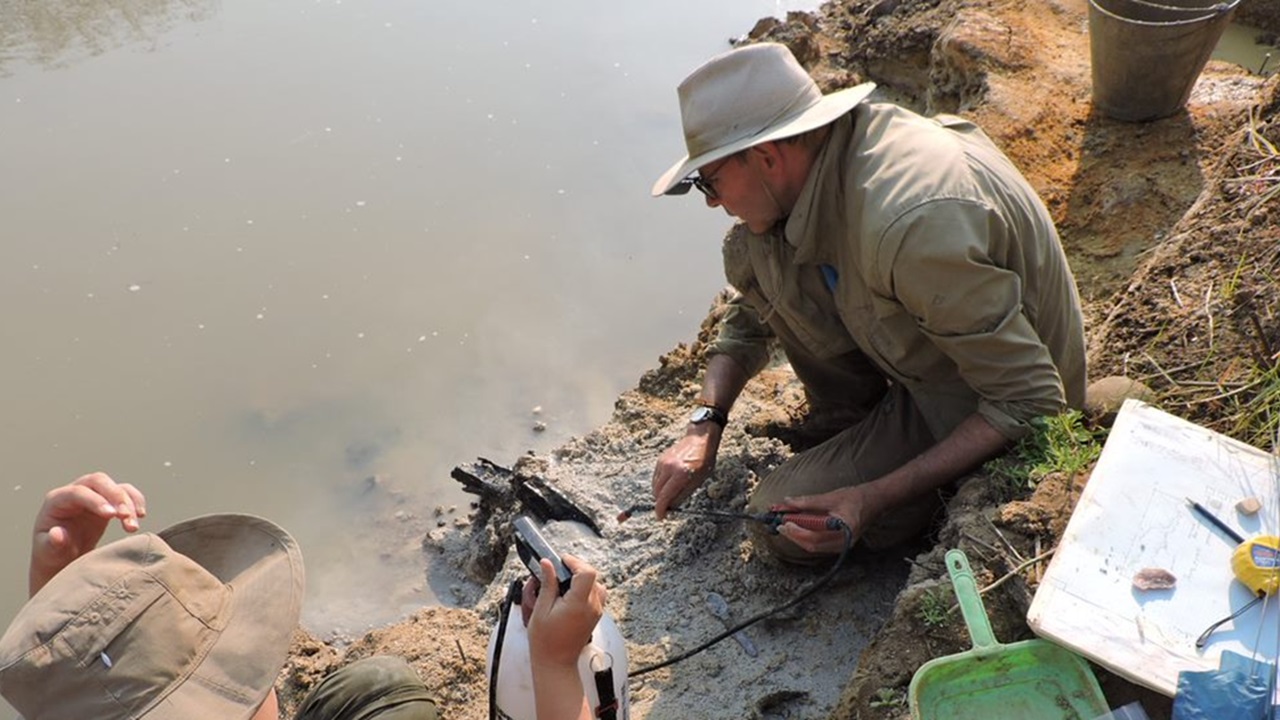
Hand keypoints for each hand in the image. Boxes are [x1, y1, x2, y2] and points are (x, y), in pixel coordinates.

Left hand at [30, 472, 146, 596]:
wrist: (63, 557)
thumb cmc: (52, 554)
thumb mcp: (48, 553)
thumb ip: (52, 544)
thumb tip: (57, 534)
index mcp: (56, 501)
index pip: (78, 492)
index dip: (95, 501)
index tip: (111, 516)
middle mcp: (75, 492)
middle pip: (98, 481)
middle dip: (116, 496)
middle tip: (126, 516)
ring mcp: (93, 495)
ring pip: (115, 487)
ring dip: (129, 503)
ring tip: (133, 527)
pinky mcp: (108, 502)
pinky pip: (126, 493)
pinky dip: (136, 501)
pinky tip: (141, 516)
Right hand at [525, 555, 605, 668]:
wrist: (555, 663)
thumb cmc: (546, 642)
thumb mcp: (540, 610)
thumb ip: (547, 584)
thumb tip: (547, 564)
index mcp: (578, 604)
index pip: (587, 573)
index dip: (574, 562)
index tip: (561, 561)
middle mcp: (592, 607)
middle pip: (592, 576)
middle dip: (576, 569)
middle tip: (559, 571)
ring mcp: (596, 612)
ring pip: (597, 585)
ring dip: (582, 579)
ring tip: (565, 583)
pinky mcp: (595, 616)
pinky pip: (597, 595)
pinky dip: (586, 590)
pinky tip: (570, 595)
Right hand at [651, 426, 720, 518]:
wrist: (699, 440)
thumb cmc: (703, 460)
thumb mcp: (698, 481)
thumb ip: (682, 495)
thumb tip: (671, 507)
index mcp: (680, 475)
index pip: (664, 497)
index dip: (660, 509)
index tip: (660, 516)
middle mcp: (668, 468)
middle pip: (657, 492)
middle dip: (661, 502)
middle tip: (668, 506)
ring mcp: (662, 463)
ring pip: (655, 485)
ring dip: (660, 493)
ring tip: (671, 494)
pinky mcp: (660, 459)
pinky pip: (656, 477)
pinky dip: (660, 484)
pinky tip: (669, 484)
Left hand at [773, 485, 874, 554]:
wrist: (874, 501)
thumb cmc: (856, 497)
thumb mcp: (830, 497)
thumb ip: (807, 502)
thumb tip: (788, 502)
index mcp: (844, 527)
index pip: (815, 535)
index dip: (797, 531)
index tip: (784, 522)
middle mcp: (844, 540)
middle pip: (813, 545)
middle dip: (794, 536)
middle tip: (780, 525)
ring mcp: (843, 545)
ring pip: (815, 547)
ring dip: (799, 538)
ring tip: (787, 526)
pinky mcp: (841, 544)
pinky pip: (820, 546)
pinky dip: (807, 538)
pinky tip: (800, 530)